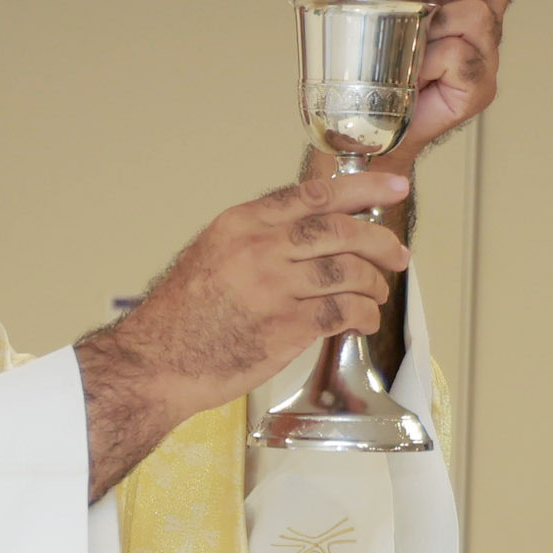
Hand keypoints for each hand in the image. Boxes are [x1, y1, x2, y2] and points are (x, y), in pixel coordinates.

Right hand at [78, 163, 411, 495]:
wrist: (155, 363)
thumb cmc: (181, 317)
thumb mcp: (212, 255)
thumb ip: (259, 239)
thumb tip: (312, 233)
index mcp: (240, 224)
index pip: (314, 195)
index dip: (362, 189)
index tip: (393, 189)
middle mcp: (258, 249)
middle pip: (339, 231)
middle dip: (379, 240)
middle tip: (397, 253)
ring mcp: (273, 288)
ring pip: (347, 271)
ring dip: (372, 282)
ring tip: (377, 292)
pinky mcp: (285, 328)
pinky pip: (342, 312)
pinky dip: (362, 314)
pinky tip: (364, 320)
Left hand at [343, 0, 512, 155]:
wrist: (363, 116)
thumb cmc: (371, 60)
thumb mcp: (362, 3)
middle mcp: (479, 19)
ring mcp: (484, 54)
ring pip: (477, 16)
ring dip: (433, 22)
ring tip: (405, 40)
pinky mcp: (479, 88)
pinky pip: (462, 57)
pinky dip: (431, 61)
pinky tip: (415, 73)